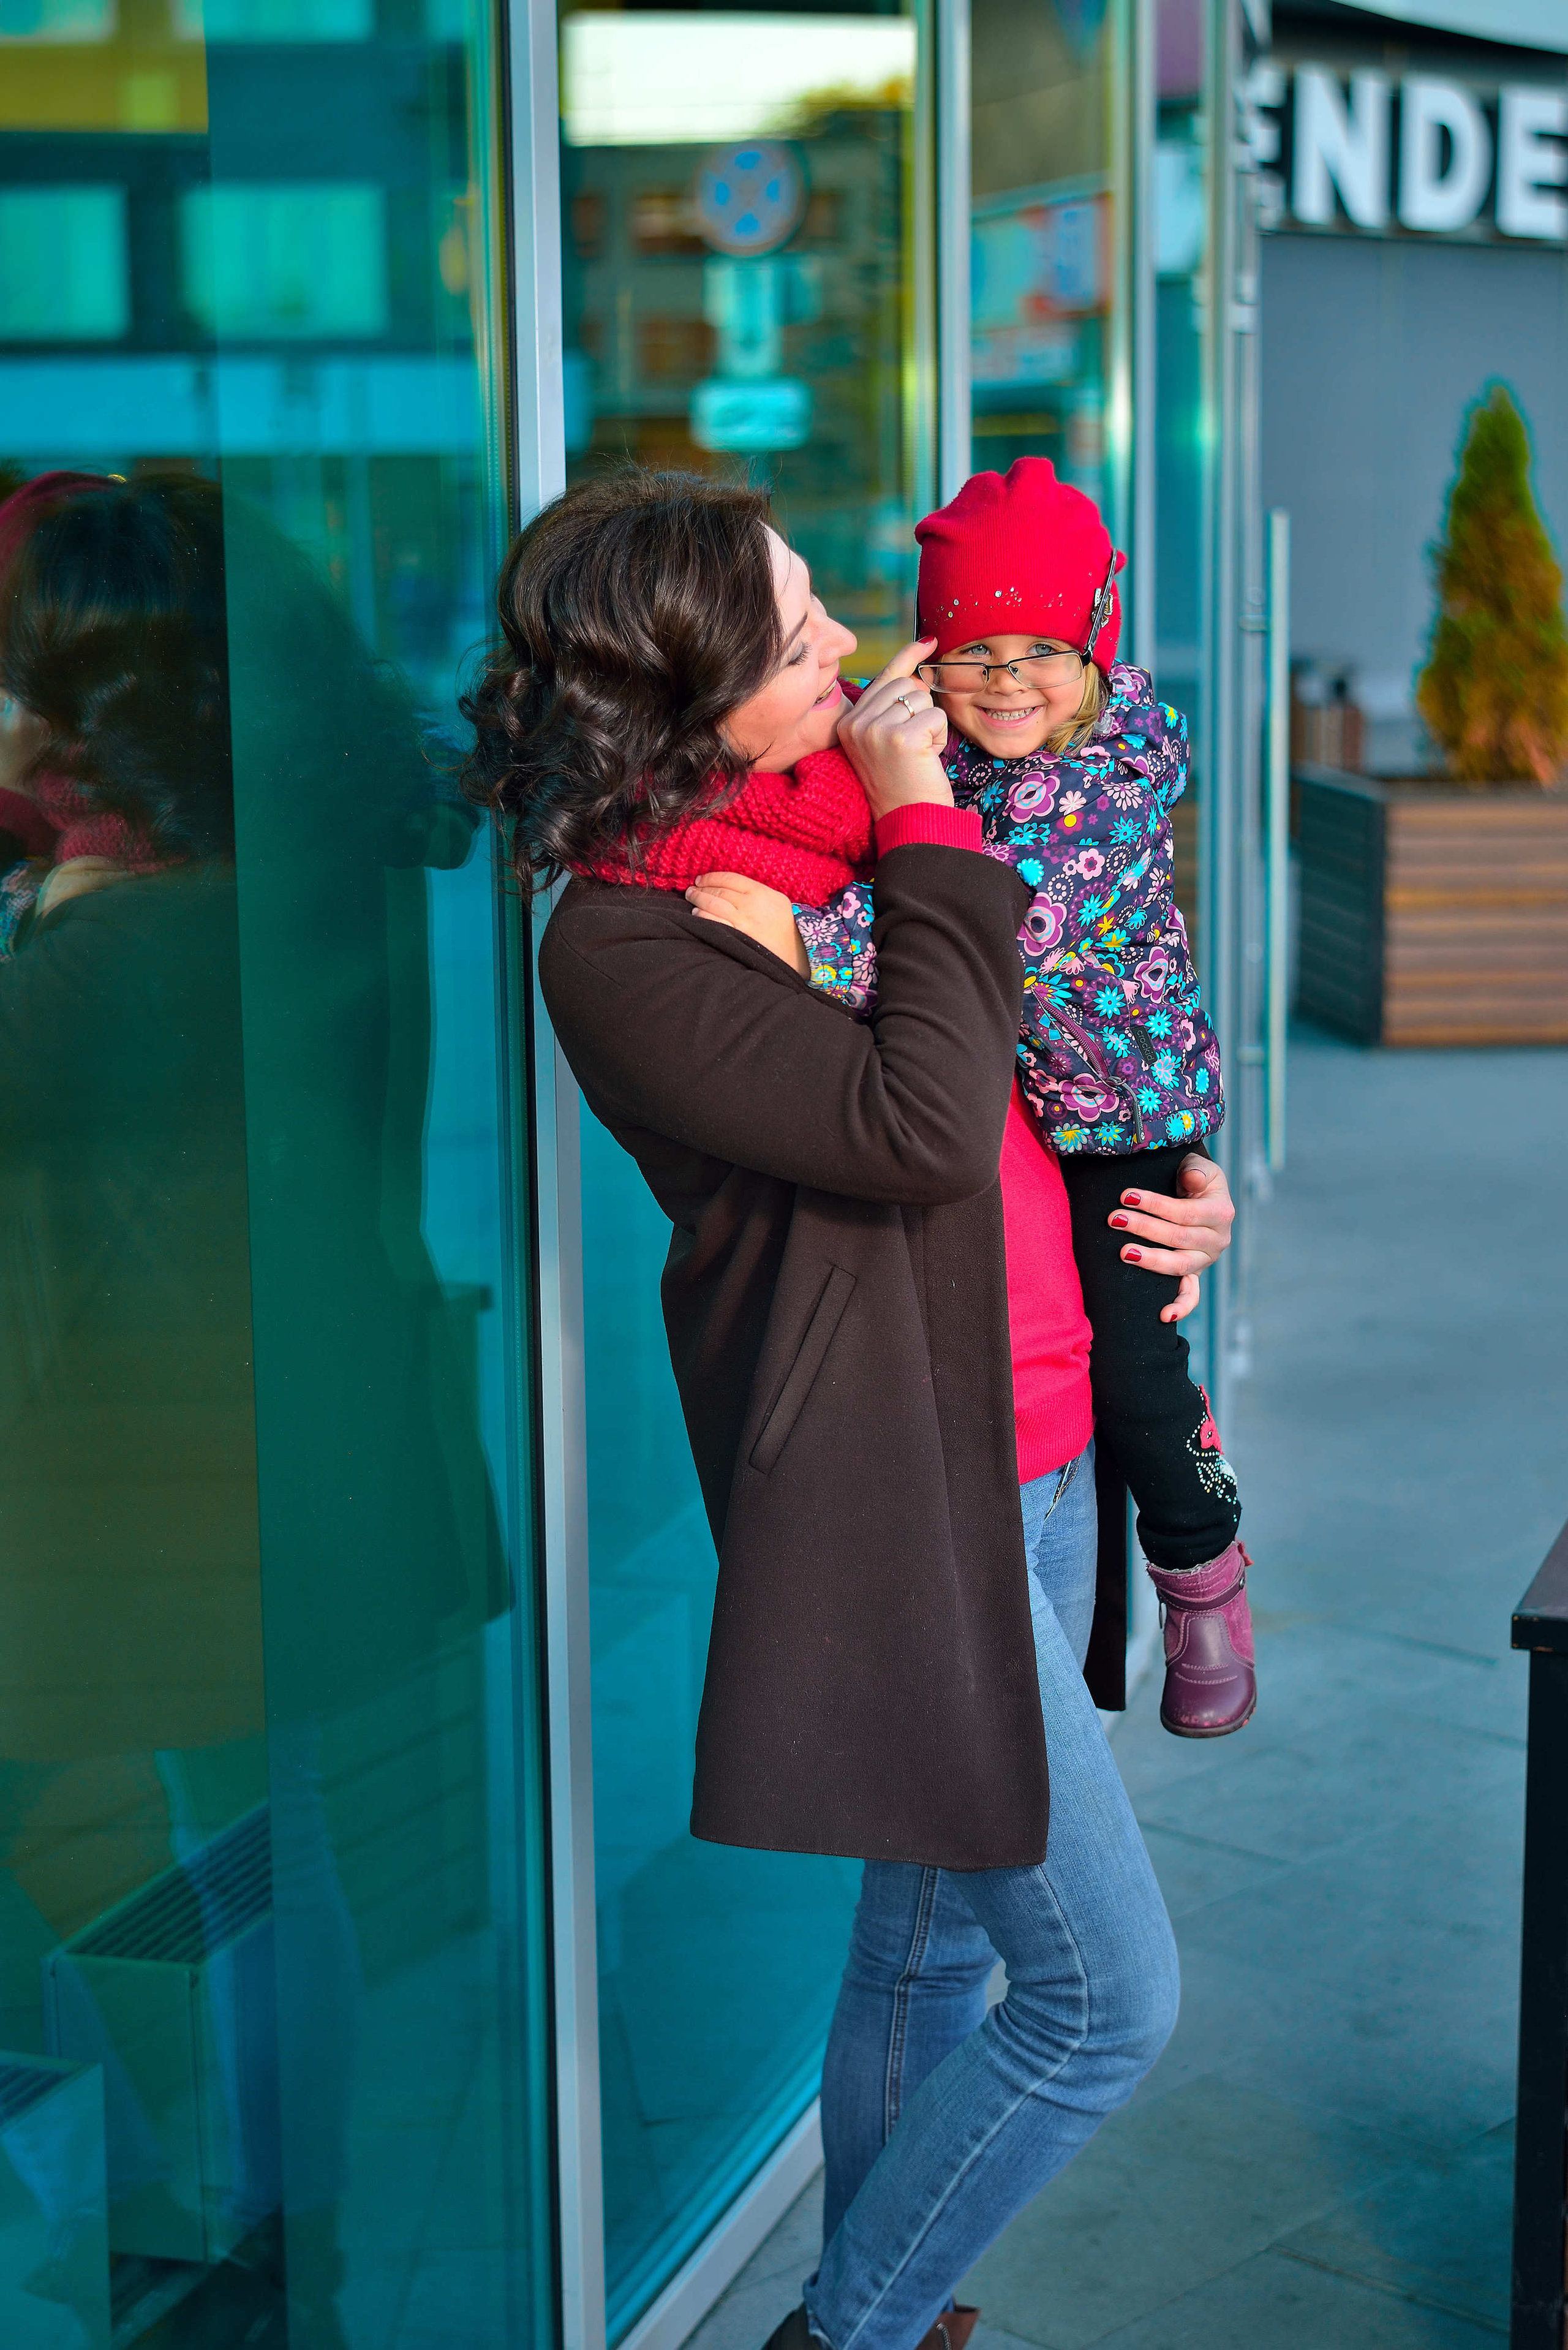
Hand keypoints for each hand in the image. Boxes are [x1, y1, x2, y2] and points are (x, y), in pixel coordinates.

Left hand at [686, 870, 808, 976]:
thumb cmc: (786, 924)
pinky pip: (714, 922)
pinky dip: (702, 916)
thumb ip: (756, 891)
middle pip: (718, 891)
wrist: (797, 951)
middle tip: (691, 889)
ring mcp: (743, 921)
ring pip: (713, 905)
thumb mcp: (776, 900)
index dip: (711, 877)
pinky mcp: (737, 937)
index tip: (701, 879)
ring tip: (692, 899)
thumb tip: (729, 886)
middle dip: (701, 889)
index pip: (729, 878)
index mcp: (760, 892)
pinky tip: (697, 913)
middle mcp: (750, 904)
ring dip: (698, 900)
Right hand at [835, 639, 952, 821]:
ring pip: (922, 699)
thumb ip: (893, 703)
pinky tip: (926, 759)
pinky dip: (940, 738)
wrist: (909, 824)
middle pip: (907, 686)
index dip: (908, 658)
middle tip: (913, 746)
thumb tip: (918, 660)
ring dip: (931, 725)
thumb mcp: (888, 738)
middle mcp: (856, 724)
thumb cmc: (903, 783)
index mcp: (848, 723)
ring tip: (918, 754)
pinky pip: (936, 717)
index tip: (928, 641)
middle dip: (922, 712)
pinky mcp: (900, 737)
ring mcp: (876, 730)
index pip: (884, 678)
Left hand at [1110, 1151, 1234, 1324]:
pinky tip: (1164, 1316)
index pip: (1185, 1212)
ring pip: (1180, 1265)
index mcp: (1221, 1212)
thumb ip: (1195, 1171)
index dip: (1155, 1205)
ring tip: (1123, 1251)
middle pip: (1179, 1238)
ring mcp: (1206, 1259)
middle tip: (1114, 1219)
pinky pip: (1191, 1295)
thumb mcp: (1198, 1166)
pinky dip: (1181, 1307)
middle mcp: (1218, 1239)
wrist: (1197, 1193)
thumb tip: (1192, 1181)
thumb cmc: (1192, 1178)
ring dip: (1151, 1260)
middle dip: (1144, 1228)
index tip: (1125, 1196)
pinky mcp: (1195, 1273)